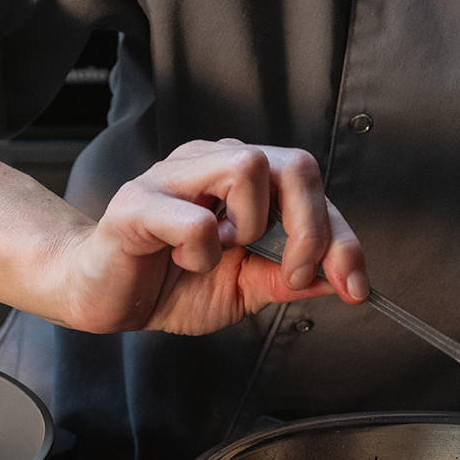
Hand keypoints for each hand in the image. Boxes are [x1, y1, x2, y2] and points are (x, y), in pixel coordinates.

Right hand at [46, 139, 369, 335]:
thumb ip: (289, 278)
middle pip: (293, 164)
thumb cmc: (171, 282)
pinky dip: (202, 252)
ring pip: (248, 167)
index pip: (312, 187)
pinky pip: (196, 219)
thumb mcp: (246, 289)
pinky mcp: (138, 203)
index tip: (354, 286)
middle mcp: (212, 162)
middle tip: (294, 274)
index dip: (342, 238)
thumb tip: (342, 279)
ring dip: (253, 227)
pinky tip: (184, 261)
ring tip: (224, 254)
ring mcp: (174, 176)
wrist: (106, 298)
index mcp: (243, 178)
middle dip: (313, 229)